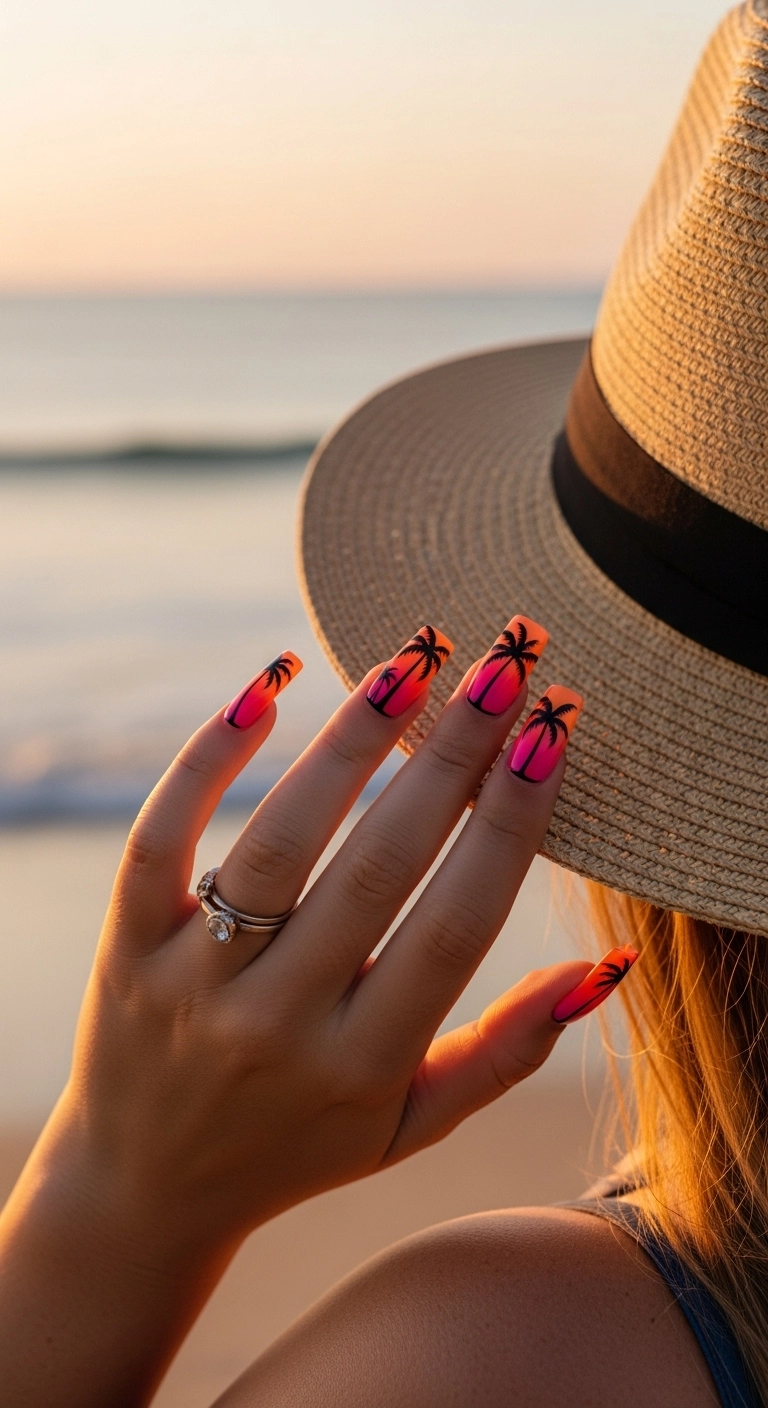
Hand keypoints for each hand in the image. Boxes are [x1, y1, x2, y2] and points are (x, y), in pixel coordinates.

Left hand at [0, 628, 593, 1404]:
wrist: (143, 1192)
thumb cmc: (299, 1146)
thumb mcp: (412, 1124)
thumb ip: (507, 1051)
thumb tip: (605, 967)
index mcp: (362, 1066)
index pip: (455, 926)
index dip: (510, 824)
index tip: (551, 732)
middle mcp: (278, 1023)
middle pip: (378, 867)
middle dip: (450, 757)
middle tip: (502, 666)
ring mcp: (192, 982)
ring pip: (278, 842)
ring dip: (349, 744)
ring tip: (407, 665)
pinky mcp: (123, 946)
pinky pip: (160, 838)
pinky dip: (207, 759)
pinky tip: (268, 689)